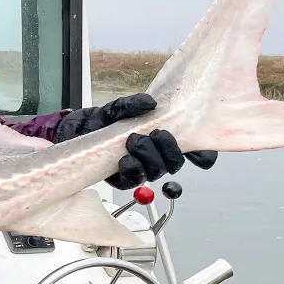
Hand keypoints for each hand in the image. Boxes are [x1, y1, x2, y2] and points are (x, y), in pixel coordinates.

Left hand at [54, 93, 217, 189]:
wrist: (80, 129)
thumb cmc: (105, 119)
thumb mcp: (120, 106)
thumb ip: (134, 103)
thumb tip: (150, 104)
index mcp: (165, 139)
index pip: (194, 151)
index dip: (203, 155)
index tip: (201, 154)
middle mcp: (156, 156)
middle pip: (175, 163)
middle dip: (168, 150)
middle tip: (155, 134)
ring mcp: (141, 168)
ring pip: (156, 172)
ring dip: (148, 157)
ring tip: (133, 141)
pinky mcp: (122, 178)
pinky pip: (133, 181)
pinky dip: (132, 169)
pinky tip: (125, 159)